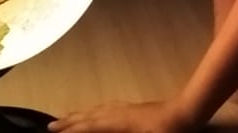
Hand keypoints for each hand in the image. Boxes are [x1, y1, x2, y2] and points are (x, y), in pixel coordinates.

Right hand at [48, 100, 194, 132]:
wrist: (188, 111)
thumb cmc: (170, 131)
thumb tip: (104, 129)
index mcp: (120, 122)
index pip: (90, 126)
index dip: (72, 130)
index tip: (53, 132)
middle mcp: (119, 112)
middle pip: (89, 116)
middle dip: (69, 121)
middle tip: (50, 125)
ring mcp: (126, 108)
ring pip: (97, 110)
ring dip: (80, 114)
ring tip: (66, 117)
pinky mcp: (134, 108)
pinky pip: (107, 107)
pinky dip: (95, 110)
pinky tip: (96, 112)